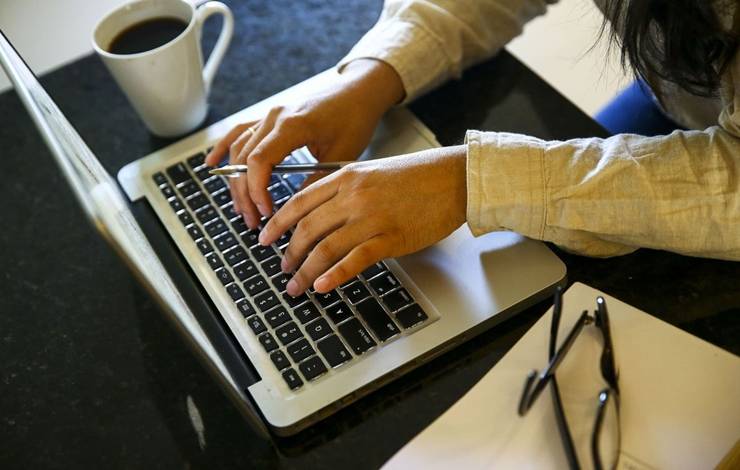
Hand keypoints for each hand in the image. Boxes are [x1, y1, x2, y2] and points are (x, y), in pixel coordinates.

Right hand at [204, 59, 404, 228]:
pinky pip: (240, 132)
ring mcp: (269, 115)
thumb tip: (297, 210)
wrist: (359, 91)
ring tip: (242, 208)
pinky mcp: (270, 117)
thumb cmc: (355, 118)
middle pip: (244, 159)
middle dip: (245, 194)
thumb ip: (316, 181)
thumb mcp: (342, 155)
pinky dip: (224, 148)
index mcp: (292, 125)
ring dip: (237, 181)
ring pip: (239, 149)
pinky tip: (212, 164)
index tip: (265, 212)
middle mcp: (274, 117)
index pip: (259, 161)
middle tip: (253, 221)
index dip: (256, 190)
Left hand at [258, 145, 467, 295]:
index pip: (300, 202)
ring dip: (305, 270)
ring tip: (296, 286)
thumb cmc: (418, 176)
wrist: (454, 178)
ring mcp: (371, 217)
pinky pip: (355, 259)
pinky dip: (335, 275)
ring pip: (326, 247)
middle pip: (308, 228)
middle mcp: (354, 196)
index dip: (278, 223)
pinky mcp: (391, 238)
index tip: (265, 237)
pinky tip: (322, 286)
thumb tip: (322, 215)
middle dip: (289, 252)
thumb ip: (346, 189)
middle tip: (282, 268)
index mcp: (347, 177)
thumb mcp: (373, 172)